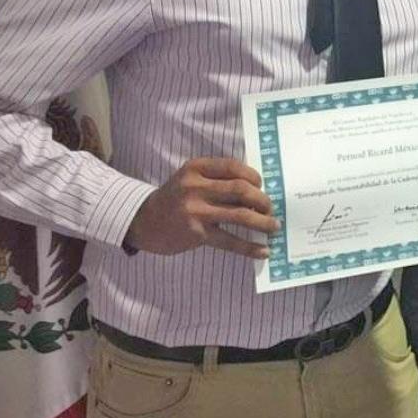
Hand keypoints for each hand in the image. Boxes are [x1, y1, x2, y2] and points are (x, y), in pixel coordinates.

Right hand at [125, 157, 277, 257]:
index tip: (262, 185)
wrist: (144, 222)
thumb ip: (216, 178)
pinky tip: (263, 251)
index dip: (254, 176)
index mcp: (196, 168)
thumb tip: (257, 189)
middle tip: (271, 208)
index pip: (234, 167)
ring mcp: (196, 211)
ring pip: (240, 215)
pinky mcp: (197, 234)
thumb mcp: (190, 178)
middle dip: (262, 200)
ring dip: (262, 222)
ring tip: (273, 226)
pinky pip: (230, 240)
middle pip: (241, 190)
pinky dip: (250, 247)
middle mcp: (196, 187)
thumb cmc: (175, 198)